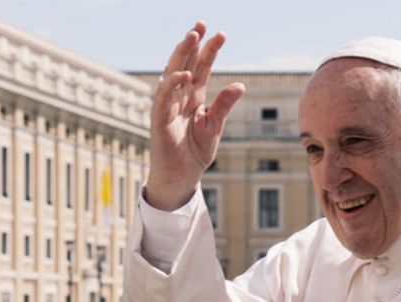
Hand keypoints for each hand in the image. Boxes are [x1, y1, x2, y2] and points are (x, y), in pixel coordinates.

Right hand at [147, 22, 244, 210]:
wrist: (181, 178)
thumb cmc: (195, 153)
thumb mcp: (215, 127)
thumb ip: (224, 105)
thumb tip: (240, 84)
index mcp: (194, 97)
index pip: (202, 68)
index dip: (209, 51)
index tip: (221, 34)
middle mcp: (180, 97)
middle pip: (186, 64)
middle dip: (193, 44)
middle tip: (202, 24)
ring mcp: (168, 107)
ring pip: (173, 74)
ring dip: (181, 55)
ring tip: (192, 37)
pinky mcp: (160, 120)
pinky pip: (164, 99)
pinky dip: (172, 85)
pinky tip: (184, 74)